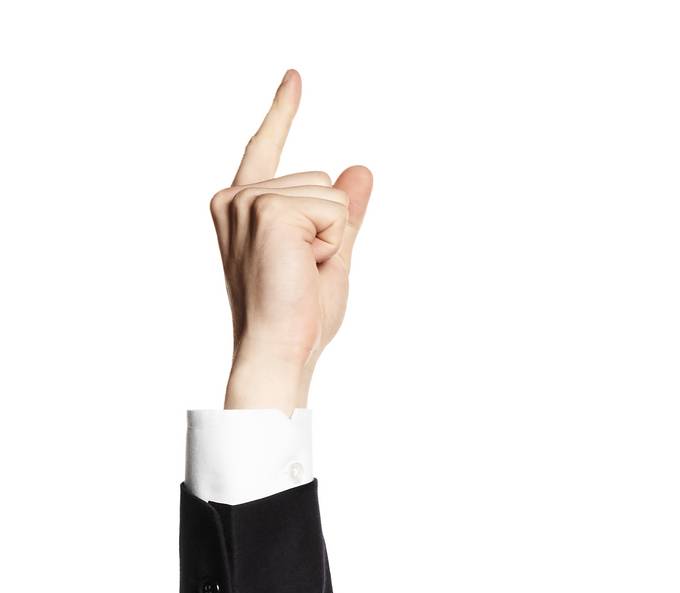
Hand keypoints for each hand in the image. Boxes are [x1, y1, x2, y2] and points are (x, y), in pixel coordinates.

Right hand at [209, 68, 371, 405]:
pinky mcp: (269, 209)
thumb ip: (343, 213)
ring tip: (301, 272)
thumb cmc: (298, 316)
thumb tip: (360, 170)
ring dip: (331, 239)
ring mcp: (249, 201)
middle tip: (303, 272)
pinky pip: (333, 210)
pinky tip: (304, 267)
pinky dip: (331, 243)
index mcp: (243, 207)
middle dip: (330, 229)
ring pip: (330, 195)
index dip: (283, 112)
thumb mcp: (330, 256)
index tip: (296, 77)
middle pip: (321, 181)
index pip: (266, 147)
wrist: (281, 348)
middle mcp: (237, 198)